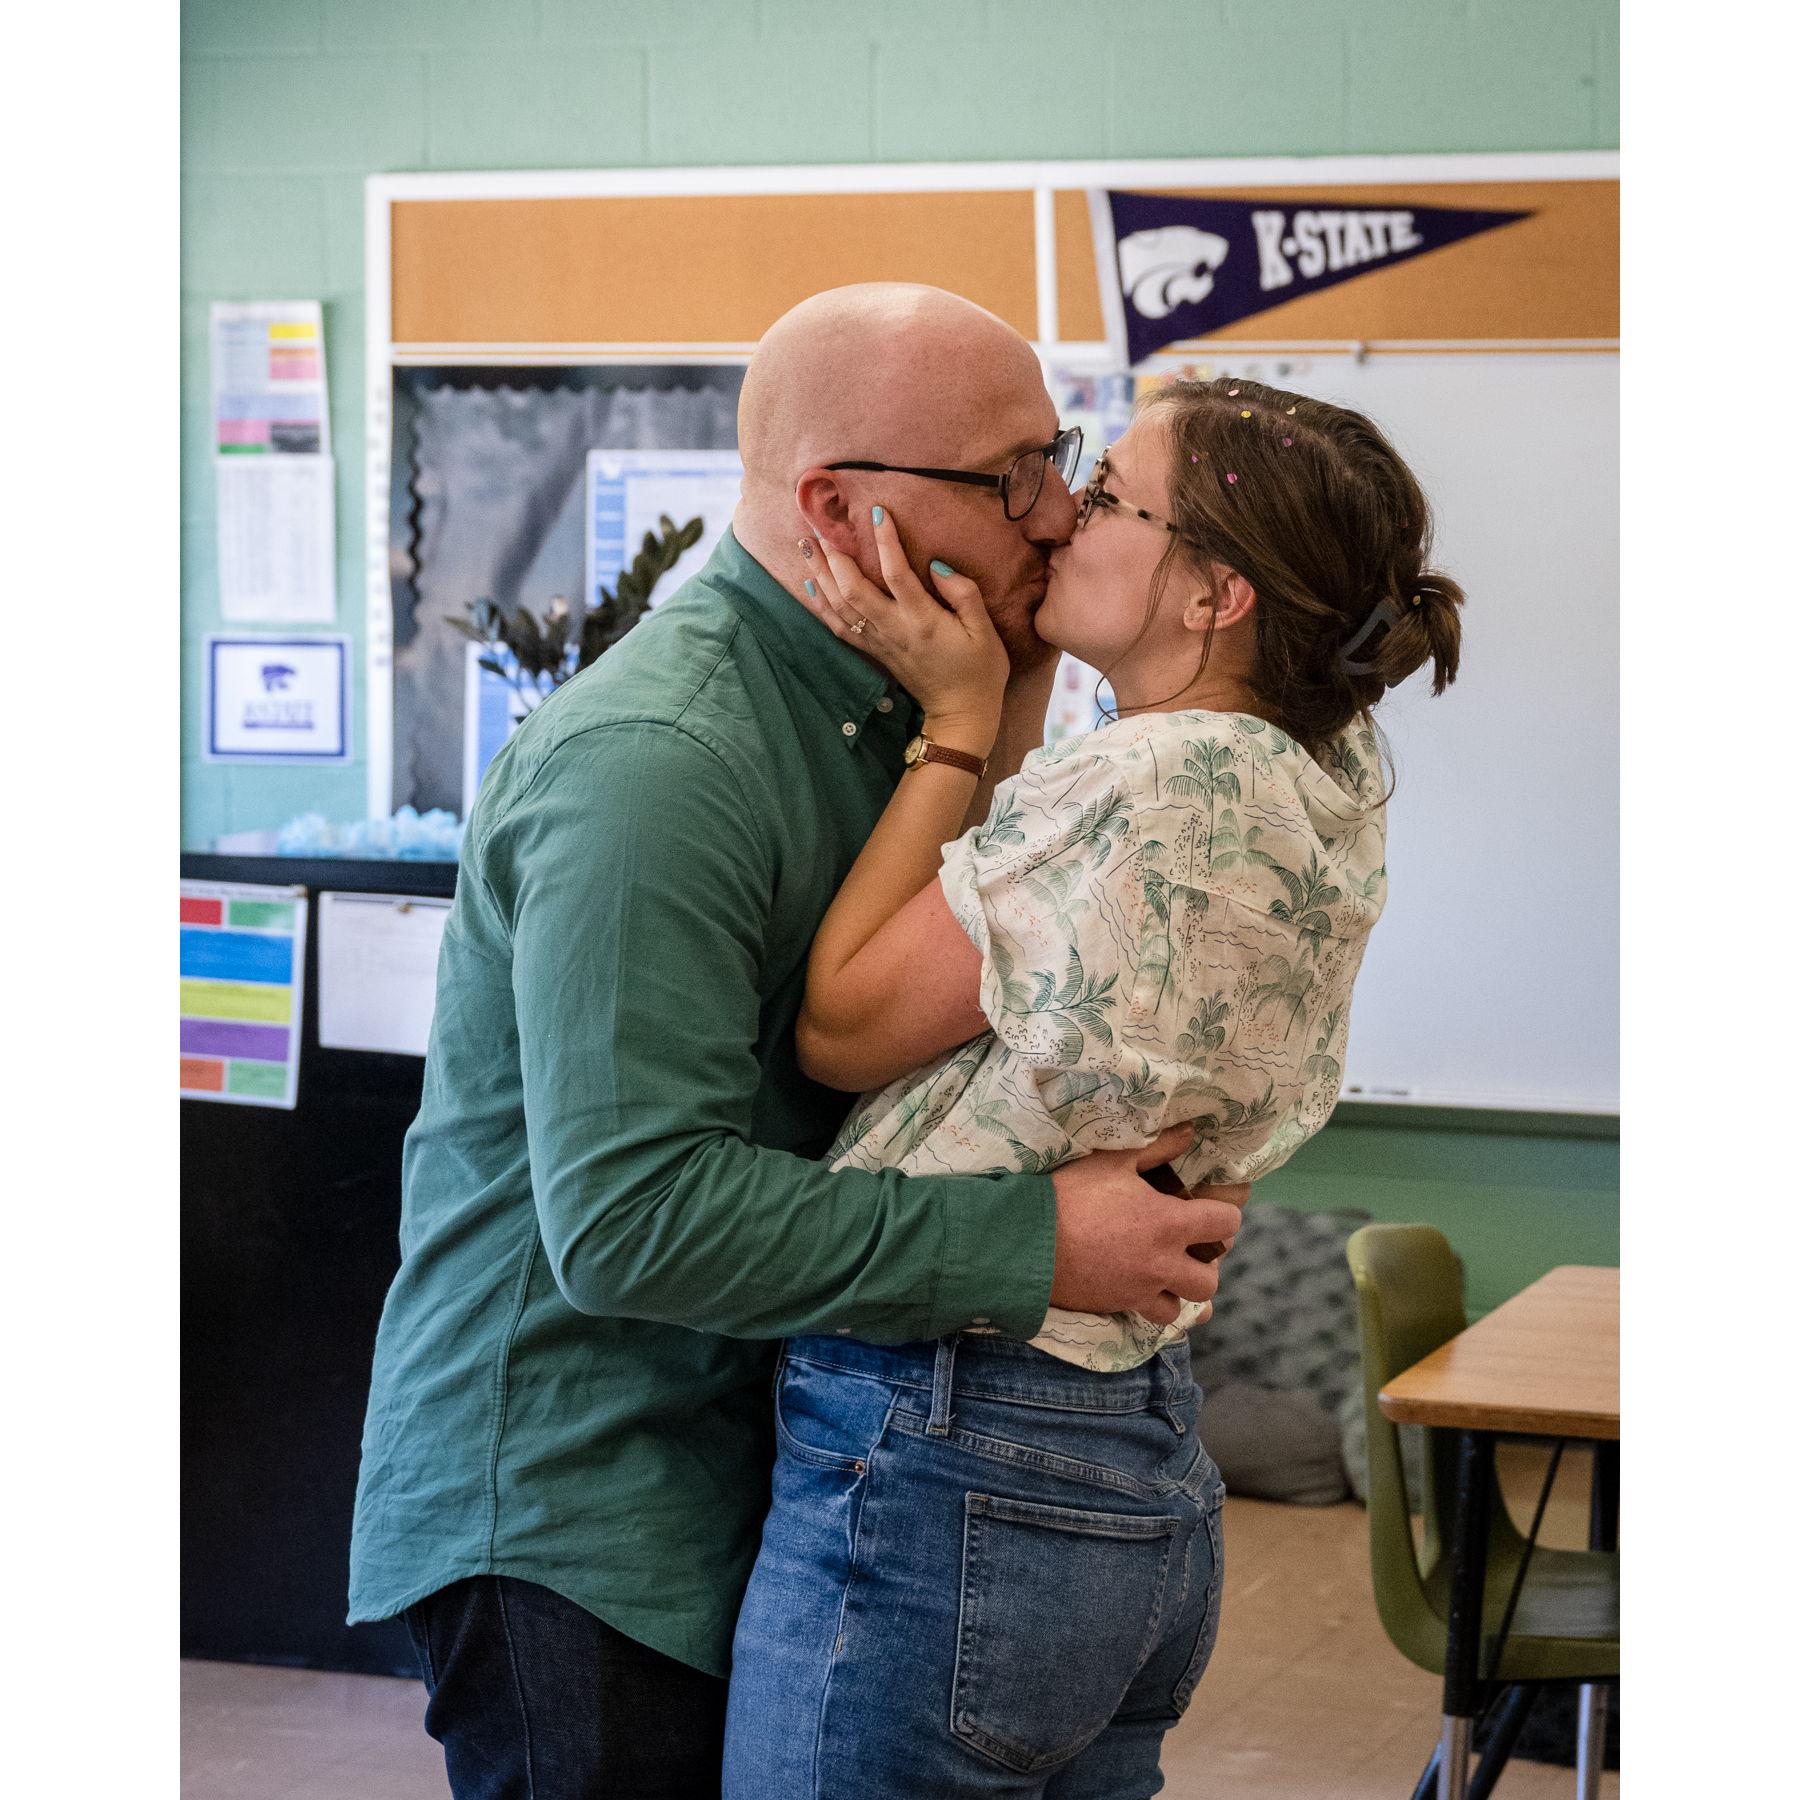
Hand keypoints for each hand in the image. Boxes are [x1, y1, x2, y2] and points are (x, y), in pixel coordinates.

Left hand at [799, 508, 1009, 739]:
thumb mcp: (985, 631)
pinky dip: (821, 605)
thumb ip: (963, 594)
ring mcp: (880, 643)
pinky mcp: (874, 652)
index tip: (877, 512)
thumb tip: (937, 565)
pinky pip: (839, 628)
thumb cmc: (980, 670)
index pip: (897, 574)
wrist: (961, 713)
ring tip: (806, 547)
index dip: (885, 542)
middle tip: (820, 527)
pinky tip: (810, 585)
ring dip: (820, 575)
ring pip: (840, 607)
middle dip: (834, 557)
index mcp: (923, 620)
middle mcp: (894, 630)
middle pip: (853, 590)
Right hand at [1047, 1126, 1245, 1327]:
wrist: (1027, 1242)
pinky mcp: (1119, 1306)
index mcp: (1168, 1223)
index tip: (1208, 1207)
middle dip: (1207, 1263)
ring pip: (1186, 1305)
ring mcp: (1141, 1290)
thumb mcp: (1112, 1161)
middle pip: (1209, 1278)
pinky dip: (1157, 1306)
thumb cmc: (1070, 1195)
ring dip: (1182, 1289)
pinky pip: (1154, 1319)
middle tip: (1189, 1245)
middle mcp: (1163, 1263)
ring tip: (1167, 1271)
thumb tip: (1190, 1131)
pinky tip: (1145, 1289)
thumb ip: (1157, 1147)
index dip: (1224, 1214)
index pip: (1225, 1223)